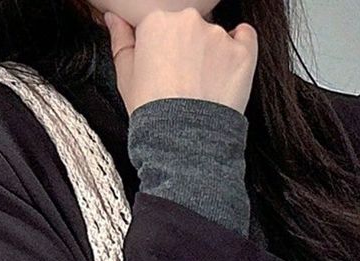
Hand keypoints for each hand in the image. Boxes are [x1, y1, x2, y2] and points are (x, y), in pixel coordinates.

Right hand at [102, 7, 257, 116]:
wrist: (183, 142)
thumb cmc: (153, 113)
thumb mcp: (125, 77)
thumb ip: (121, 41)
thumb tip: (114, 19)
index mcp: (157, 22)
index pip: (161, 25)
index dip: (163, 49)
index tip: (165, 67)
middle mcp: (188, 20)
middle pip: (190, 26)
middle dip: (188, 48)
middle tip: (184, 80)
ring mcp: (218, 35)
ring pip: (216, 35)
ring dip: (212, 55)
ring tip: (203, 87)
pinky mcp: (242, 52)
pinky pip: (245, 38)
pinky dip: (239, 51)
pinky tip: (226, 73)